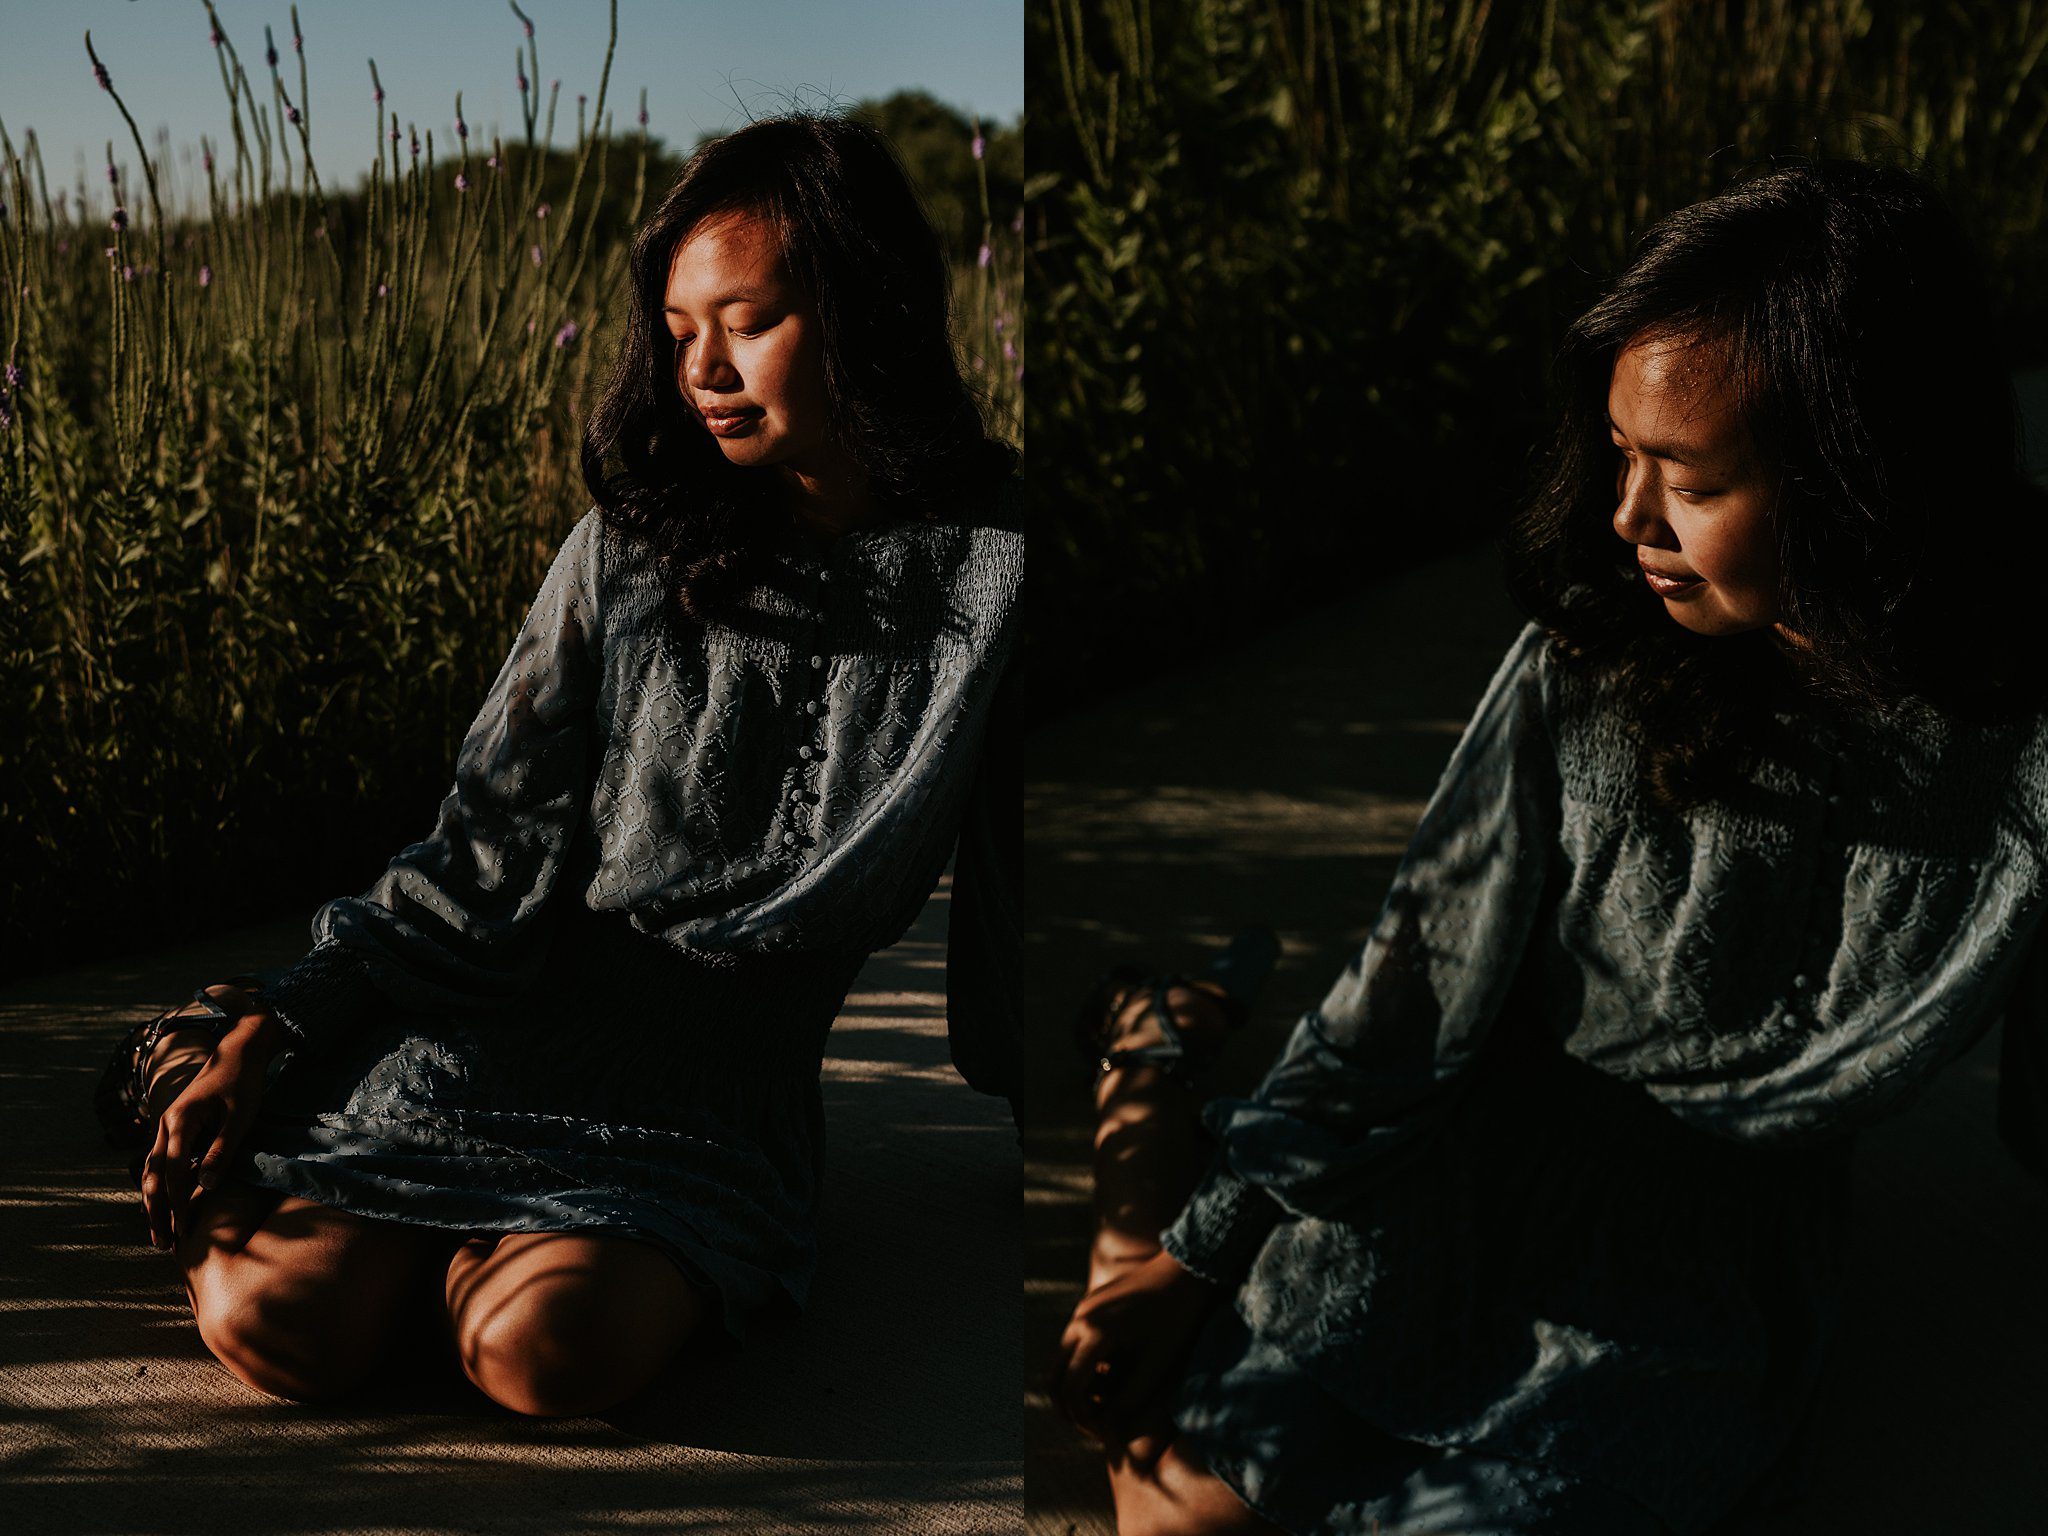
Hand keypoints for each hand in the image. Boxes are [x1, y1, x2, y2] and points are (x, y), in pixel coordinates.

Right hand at [140, 985, 279, 1251]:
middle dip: (157, 1213)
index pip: (172, 1174)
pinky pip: (161, 1164)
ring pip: (152, 1173)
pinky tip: (167, 1208)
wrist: (238, 1052)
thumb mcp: (239, 1118)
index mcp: (179, 1122)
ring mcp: (167, 1127)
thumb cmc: (243, 1084)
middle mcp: (165, 1126)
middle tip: (164, 1245)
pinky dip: (161, 1188)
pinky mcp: (175, 1130)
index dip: (178, 1206)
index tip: (186, 1233)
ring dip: (155, 1204)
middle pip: (152, 1178)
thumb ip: (222, 1151)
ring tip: (161, 1235)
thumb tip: (205, 1187)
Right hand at [1056, 1247, 1218, 1448]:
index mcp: (1096, 1332)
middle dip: (1068, 1407)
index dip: (1083, 1418)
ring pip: (1060, 1361)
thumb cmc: (1177, 1317)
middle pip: (1054, 1376)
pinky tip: (1104, 1380)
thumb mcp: (1158, 1362)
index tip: (1104, 1433)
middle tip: (1092, 1427)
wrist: (1183, 1270)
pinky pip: (1072, 1343)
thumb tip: (1109, 1429)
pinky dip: (1079, 1367)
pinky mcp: (1088, 1306)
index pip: (1072, 1388)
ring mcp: (1081, 1310)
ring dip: (1072, 1387)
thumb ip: (1131, 1397)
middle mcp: (1080, 1319)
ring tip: (1098, 1408)